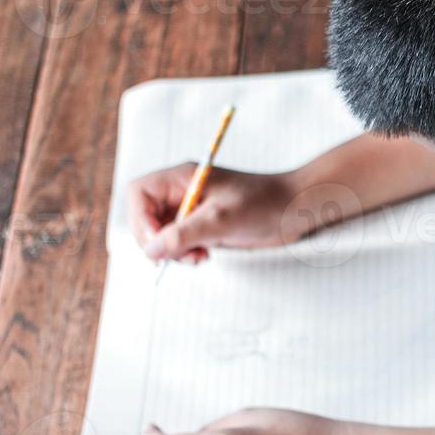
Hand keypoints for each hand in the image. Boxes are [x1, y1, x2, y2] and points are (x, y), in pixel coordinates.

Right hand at [126, 164, 300, 263]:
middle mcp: (182, 191)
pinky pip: (179, 242)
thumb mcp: (221, 220)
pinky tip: (204, 256)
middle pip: (145, 217)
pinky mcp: (202, 225)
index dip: (140, 220)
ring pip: (161, 234)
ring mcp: (191, 208)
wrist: (294, 209)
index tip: (158, 244)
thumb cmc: (263, 205)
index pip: (139, 194)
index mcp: (182, 177)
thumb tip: (150, 252)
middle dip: (157, 241)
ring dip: (173, 251)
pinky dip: (185, 253)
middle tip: (181, 256)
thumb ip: (183, 235)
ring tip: (199, 257)